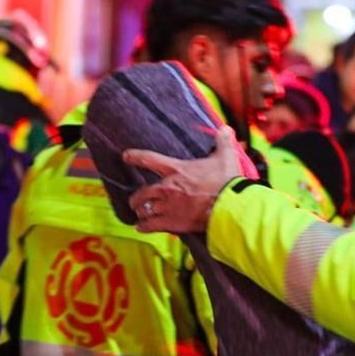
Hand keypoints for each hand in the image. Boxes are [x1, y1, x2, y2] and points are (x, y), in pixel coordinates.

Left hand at [123, 126, 243, 233]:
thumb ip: (223, 142)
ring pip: (144, 209)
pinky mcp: (172, 223)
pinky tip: (141, 227)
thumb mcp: (226, 157)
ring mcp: (168, 207)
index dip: (135, 157)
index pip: (149, 160)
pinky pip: (150, 225)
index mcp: (177, 170)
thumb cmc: (226, 181)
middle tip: (134, 200)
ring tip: (140, 214)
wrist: (229, 206)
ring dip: (141, 212)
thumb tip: (226, 128)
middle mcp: (167, 188)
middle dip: (136, 197)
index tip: (125, 156)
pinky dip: (144, 227)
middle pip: (142, 192)